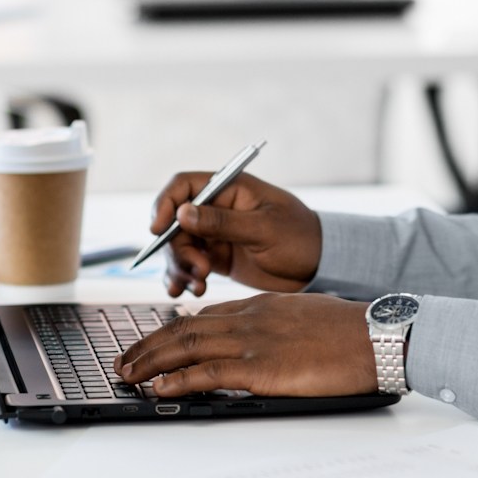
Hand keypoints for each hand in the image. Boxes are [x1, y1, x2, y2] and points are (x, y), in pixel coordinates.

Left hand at [115, 292, 374, 396]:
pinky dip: (179, 379)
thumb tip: (259, 346)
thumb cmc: (349, 332)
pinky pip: (209, 372)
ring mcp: (253, 341)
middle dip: (148, 345)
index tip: (153, 343)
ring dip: (150, 361)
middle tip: (124, 360)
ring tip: (127, 373)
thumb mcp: (304, 317)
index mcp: (260, 306)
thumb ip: (274, 327)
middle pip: (184, 328)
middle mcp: (249, 319)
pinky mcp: (262, 367)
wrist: (376, 336)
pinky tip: (160, 387)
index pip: (204, 316)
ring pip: (187, 346)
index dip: (171, 331)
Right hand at [150, 170, 322, 296]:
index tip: (158, 229)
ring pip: (177, 247)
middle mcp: (217, 209)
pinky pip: (187, 266)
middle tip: (200, 271)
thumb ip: (224, 222)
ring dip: (180, 267)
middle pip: (175, 222)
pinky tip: (183, 292)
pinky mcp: (215, 258)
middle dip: (178, 249)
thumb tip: (183, 212)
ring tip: (198, 286)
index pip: (183, 185)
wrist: (319, 267)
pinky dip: (181, 279)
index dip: (165, 204)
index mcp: (230, 188)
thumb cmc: (300, 238)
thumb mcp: (264, 229)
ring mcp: (214, 235)